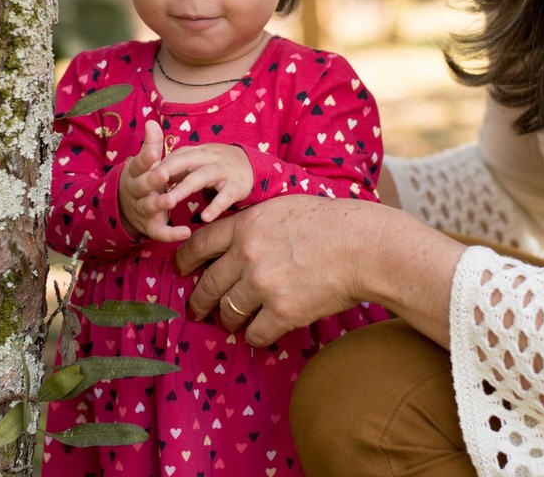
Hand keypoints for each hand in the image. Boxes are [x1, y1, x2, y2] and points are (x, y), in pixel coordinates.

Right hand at [119, 119, 189, 241]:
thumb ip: (151, 145)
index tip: (154, 151)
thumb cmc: (143, 178)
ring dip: (159, 204)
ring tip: (171, 201)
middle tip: (162, 174)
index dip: (145, 158)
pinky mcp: (151, 227)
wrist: (128, 207)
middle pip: (141, 186)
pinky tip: (186, 232)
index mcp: (135, 173)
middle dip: (151, 180)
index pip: (138, 164)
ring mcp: (143, 210)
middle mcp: (136, 192)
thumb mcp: (145, 163)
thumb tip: (152, 122)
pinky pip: (160, 232)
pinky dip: (172, 234)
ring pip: (149, 207)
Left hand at [155, 143, 252, 222]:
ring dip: (185, 188)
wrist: (251, 164)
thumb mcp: (199, 158)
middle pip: (186, 161)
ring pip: (202, 177)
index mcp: (198, 151)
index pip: (176, 155)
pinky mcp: (236, 186)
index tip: (142, 173)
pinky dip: (216, 206)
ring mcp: (223, 171)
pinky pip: (225, 196)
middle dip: (169, 170)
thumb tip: (154, 168)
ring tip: (171, 200)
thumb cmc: (217, 164)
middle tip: (152, 181)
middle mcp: (210, 158)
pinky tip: (206, 217)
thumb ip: (179, 163)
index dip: (160, 163)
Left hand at [175, 195, 372, 345]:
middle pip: (207, 285)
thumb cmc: (329, 223)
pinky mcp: (282, 311)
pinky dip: (256, 335)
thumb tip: (232, 241)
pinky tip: (262, 331)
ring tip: (232, 322)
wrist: (362, 246)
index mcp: (245, 225)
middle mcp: (247, 255)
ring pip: (228, 312)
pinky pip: (255, 333)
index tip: (181, 271)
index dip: (185, 261)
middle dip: (198, 301)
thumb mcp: (281, 208)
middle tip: (196, 309)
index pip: (199, 245)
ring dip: (229, 320)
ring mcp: (263, 284)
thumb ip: (252, 224)